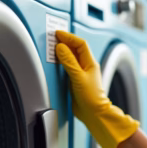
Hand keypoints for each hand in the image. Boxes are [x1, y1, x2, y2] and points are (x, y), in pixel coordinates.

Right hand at [55, 30, 139, 147]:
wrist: (94, 113)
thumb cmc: (91, 98)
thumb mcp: (78, 77)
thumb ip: (69, 62)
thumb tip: (61, 48)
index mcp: (90, 63)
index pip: (80, 44)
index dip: (69, 37)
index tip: (58, 34)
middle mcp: (86, 66)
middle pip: (76, 49)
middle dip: (65, 41)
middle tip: (53, 38)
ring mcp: (81, 73)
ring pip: (71, 57)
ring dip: (63, 51)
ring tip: (53, 47)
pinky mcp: (76, 80)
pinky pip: (68, 66)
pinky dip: (61, 62)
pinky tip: (56, 62)